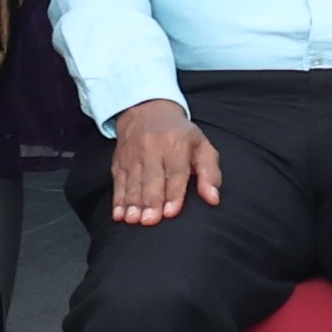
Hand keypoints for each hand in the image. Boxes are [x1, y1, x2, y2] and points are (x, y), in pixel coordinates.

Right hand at [105, 100, 219, 226]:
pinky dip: (118, 199)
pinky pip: (118, 182)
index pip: (175, 171)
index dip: (173, 193)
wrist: (146, 110)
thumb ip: (210, 174)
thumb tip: (213, 198)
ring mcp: (133, 154)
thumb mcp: (201, 146)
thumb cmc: (179, 134)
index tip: (171, 212)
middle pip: (152, 178)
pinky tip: (119, 215)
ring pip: (133, 181)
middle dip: (150, 201)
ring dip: (132, 203)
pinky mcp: (119, 161)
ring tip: (134, 220)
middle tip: (150, 220)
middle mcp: (153, 147)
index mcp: (176, 144)